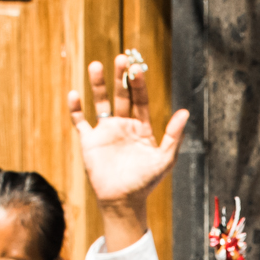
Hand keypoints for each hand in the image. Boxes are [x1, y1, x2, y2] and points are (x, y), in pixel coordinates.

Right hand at [68, 53, 188, 210]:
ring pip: (101, 102)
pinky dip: (76, 109)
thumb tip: (185, 112)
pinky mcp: (89, 141)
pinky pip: (80, 121)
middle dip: (120, 78)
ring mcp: (106, 132)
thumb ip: (174, 136)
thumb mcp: (164, 159)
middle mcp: (123, 125)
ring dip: (98, 85)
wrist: (123, 201)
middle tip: (120, 58)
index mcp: (142, 127)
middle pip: (122, 96)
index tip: (137, 69)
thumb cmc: (145, 182)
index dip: (139, 84)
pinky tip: (74, 94)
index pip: (141, 100)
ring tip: (96, 65)